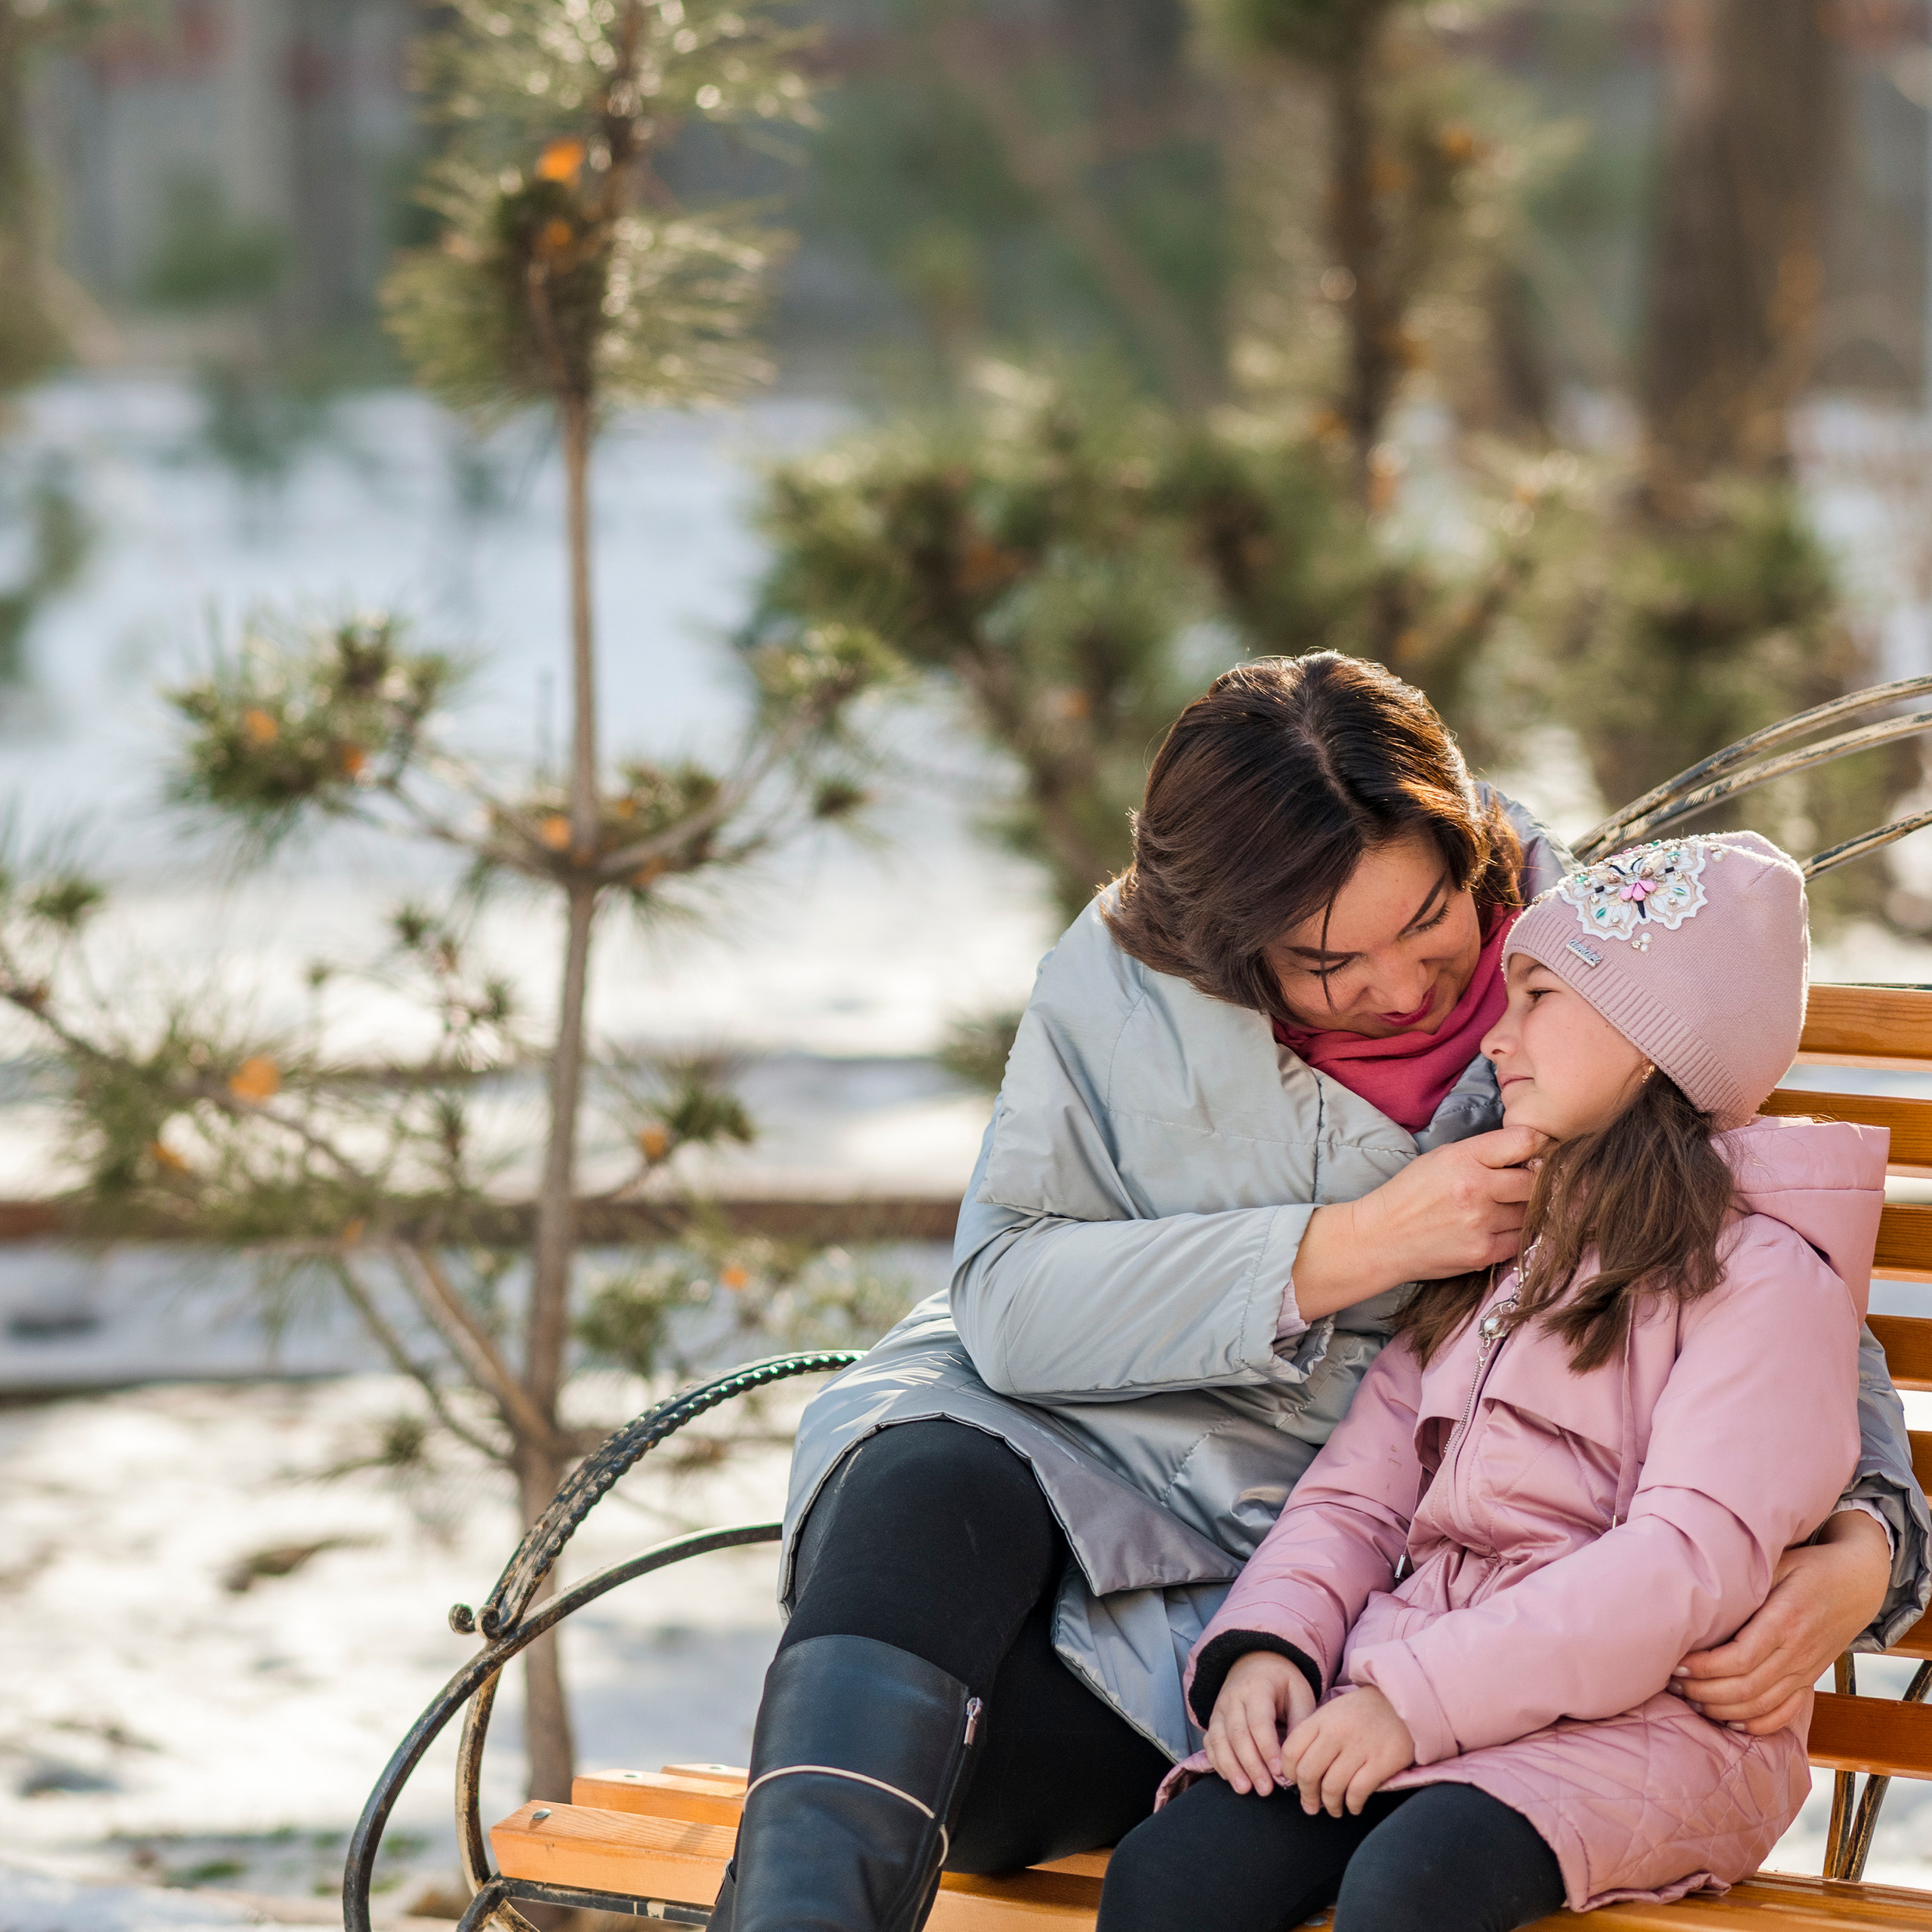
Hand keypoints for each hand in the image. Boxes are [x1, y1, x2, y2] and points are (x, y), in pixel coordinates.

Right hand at [1206, 1651, 1317, 1795]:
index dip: (1268, 1749)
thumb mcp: (1299, 1693)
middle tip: (1266, 1789)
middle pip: (1238, 1734)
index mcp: (1257, 1688)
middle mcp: (1233, 1698)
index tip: (1279, 1772)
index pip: (1259, 1722)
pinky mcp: (1214, 1720)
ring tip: (1245, 1789)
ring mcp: (1219, 1709)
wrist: (1256, 1661)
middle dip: (1251, 1765)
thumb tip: (1299, 1756)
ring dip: (1231, 1767)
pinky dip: (1218, 1762)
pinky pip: (1210, 1743)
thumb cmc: (1283, 1682)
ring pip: (1220, 1740)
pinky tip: (1231, 1779)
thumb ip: (1300, 1722)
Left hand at [1280, 1686, 1416, 1816]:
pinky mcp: (1381, 1761)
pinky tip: (1354, 1806)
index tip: (1295, 1783)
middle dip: (1307, 1795)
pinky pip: (1358, 1792)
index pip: (1291, 1751)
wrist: (1401, 1703)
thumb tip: (1297, 1771)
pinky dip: (1352, 1805)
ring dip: (1330, 1805)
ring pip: (1332, 1787)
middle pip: (1308, 1773)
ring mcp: (1359, 1747)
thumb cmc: (1362, 1712)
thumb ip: (1314, 1737)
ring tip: (1334, 1808)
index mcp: (1320, 1720)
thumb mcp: (1332, 1714)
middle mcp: (1336, 1733)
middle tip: (1311, 1805)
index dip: (1289, 1773)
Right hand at [1293, 1126, 1547, 1318]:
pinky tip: (1494, 1229)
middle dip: (1535, 1182)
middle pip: (1536, 1181)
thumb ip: (1485, 1152)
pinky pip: (1521, 1239)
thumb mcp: (1441, 1157)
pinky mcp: (1483, 1252)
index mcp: (1462, 1157)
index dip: (1540, 1146)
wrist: (1381, 1238)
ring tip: (1500, 1209)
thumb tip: (1535, 1155)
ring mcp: (1481, 1223)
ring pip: (1530, 1212)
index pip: (1525, 1141)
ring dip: (1523, 1210)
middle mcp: (1475, 1188)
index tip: (1540, 1153)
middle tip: (1521, 1185)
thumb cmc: (1411, 1193)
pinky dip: (1514, 1234)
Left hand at [1670, 1511, 1890, 1733]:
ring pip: (1762, 1705)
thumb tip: (1701, 1586)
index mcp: (1784, 1622)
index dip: (1704, 1668)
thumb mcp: (1779, 1561)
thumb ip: (1747, 1579)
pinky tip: (1730, 1722)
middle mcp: (1796, 1653)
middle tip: (1671, 1683)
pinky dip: (1757, 1724)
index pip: (1739, 1659)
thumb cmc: (1809, 1566)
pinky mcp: (1809, 1679)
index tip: (1675, 1663)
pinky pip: (1785, 1713)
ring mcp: (1805, 1671)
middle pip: (1746, 1688)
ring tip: (1690, 1699)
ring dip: (1722, 1709)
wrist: (1858, 1584)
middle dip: (1704, 1691)